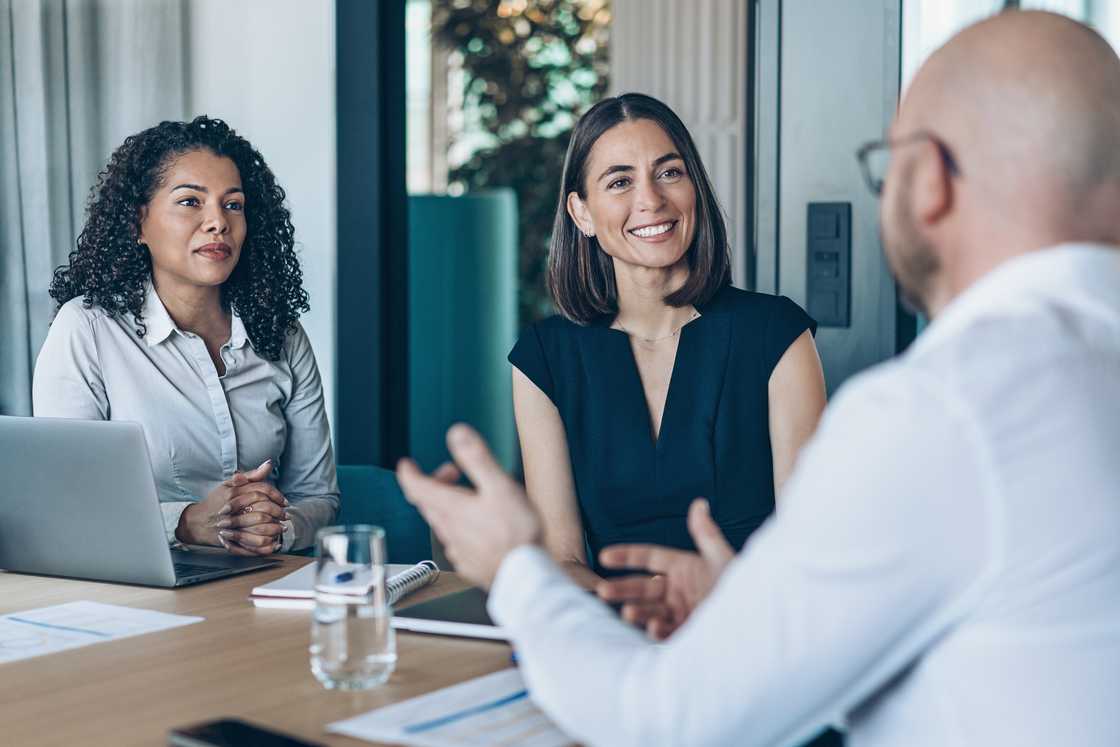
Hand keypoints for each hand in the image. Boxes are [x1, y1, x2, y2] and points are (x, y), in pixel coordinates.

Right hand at [175, 460, 283, 548]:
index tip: (284, 502)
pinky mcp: (230, 540)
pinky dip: (265, 545)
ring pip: (259, 527)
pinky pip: (252, 544)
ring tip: (282, 528)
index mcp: (232, 493)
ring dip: (274, 528)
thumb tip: (269, 463)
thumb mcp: (230, 485)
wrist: (196, 522)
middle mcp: (232, 508)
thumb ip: (251, 476)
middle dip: (278, 512)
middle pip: (262, 509)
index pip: (261, 491)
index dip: (276, 496)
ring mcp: (231, 525)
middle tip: (285, 515)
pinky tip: (273, 543)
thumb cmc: (216, 501)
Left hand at [396, 423, 541, 588]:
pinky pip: (456, 541)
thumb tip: (457, 434)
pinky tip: (479, 527)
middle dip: (435, 483)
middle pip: (428, 504)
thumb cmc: (517, 534)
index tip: (406, 464)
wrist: (527, 577)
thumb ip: (477, 459)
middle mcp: (449, 530)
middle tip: (454, 472)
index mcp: (452, 509)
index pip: (417, 488)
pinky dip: (460, 527)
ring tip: (471, 497)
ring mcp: (458, 549)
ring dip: (448, 505)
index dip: (409, 473)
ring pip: (441, 522)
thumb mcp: (500, 487)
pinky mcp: (469, 564)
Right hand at [596, 498, 734, 639]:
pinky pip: (666, 631)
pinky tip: (654, 627)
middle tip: (603, 591)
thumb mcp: (722, 559)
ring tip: (627, 612)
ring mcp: (679, 612)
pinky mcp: (684, 633)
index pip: (648, 558)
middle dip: (622, 588)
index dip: (626, 556)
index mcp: (682, 568)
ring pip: (650, 610)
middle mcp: (676, 590)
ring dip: (637, 611)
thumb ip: (706, 534)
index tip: (604, 556)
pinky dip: (657, 630)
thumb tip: (699, 503)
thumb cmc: (742, 585)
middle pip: (642, 587)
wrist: (758, 619)